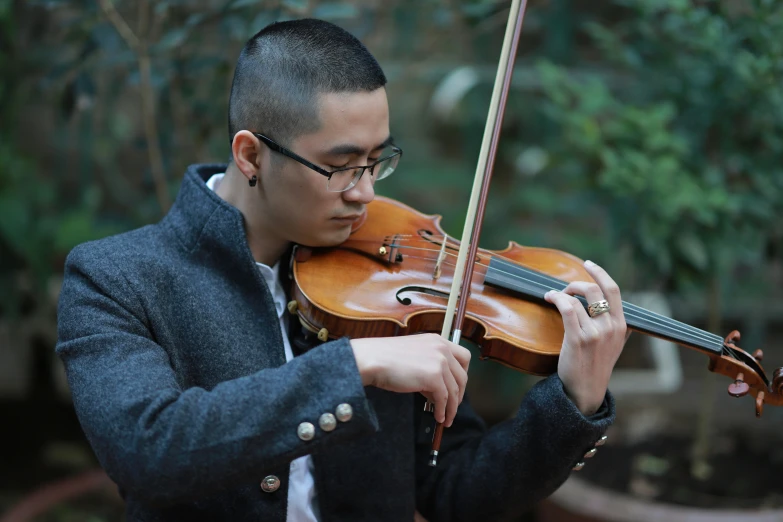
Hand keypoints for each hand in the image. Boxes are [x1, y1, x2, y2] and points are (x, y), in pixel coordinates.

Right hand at [350, 333, 470, 426]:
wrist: (372, 359)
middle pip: (463, 375)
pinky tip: (437, 417)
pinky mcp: (434, 377)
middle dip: (460, 393)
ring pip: (455, 390)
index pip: (464, 356)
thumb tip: (436, 389)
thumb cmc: (385, 357)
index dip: (463, 374)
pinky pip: (444, 399)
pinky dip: (442, 410)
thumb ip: (428, 367)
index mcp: (437, 340)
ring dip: (452, 407)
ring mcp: (440, 362)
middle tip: (453, 405)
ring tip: (446, 418)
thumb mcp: (414, 355)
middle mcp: (442, 348)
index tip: (457, 386)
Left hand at [544, 260, 627, 415]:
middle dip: (576, 283)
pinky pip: (567, 308)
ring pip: (578, 297)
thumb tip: (622, 311)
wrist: (586, 390)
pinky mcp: (578, 339)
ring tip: (553, 295)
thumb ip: (619, 326)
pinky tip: (549, 298)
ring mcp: (595, 333)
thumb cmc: (596, 366)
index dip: (600, 273)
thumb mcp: (616, 345)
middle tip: (565, 288)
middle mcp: (611, 327)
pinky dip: (556, 298)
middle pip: (595, 289)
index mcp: (621, 325)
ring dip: (561, 292)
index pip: (614, 289)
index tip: (588, 264)